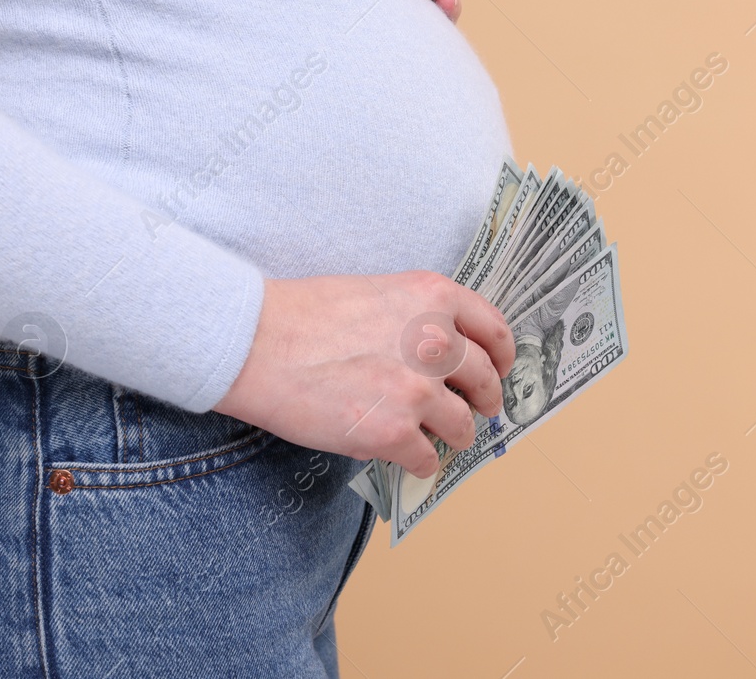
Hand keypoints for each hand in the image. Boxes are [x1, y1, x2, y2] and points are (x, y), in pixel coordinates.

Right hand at [213, 271, 514, 476]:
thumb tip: (437, 350)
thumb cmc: (300, 315)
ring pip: (462, 427)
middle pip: (485, 380)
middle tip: (480, 410)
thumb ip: (415, 317)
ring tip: (436, 438)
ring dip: (453, 435)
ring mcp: (418, 390)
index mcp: (433, 297)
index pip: (493, 329)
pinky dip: (419, 462)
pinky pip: (427, 459)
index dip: (501, 355)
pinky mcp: (394, 433)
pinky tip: (404, 457)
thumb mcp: (374, 292)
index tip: (499, 368)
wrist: (254, 344)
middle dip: (486, 400)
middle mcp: (436, 341)